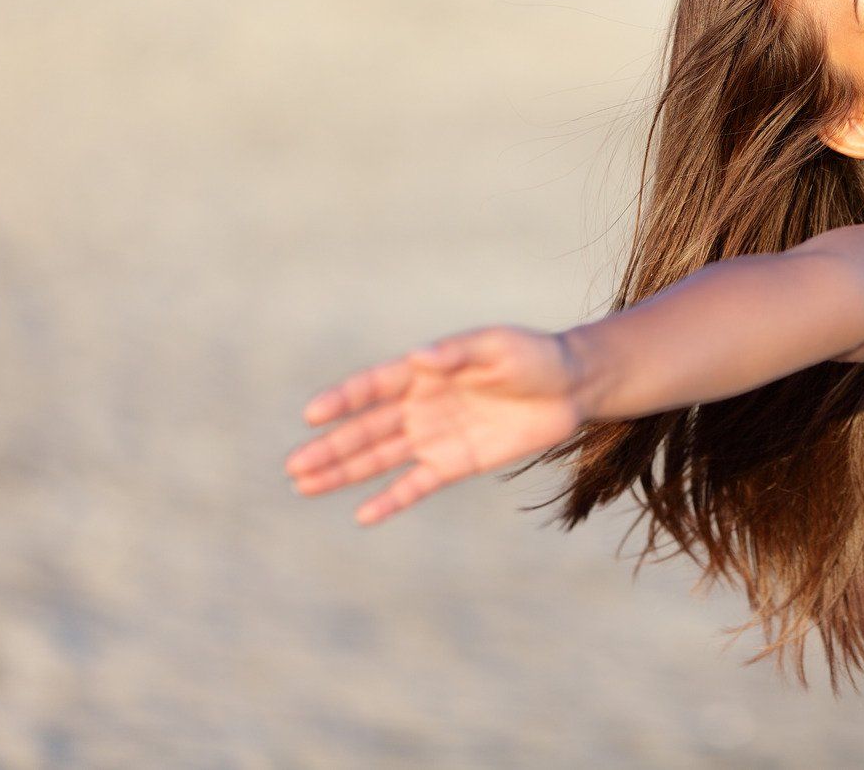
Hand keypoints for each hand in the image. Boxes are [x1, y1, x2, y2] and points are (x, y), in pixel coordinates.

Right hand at [285, 325, 584, 524]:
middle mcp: (421, 405)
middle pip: (366, 429)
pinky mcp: (456, 463)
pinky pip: (416, 484)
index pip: (373, 387)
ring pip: (380, 458)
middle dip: (330, 448)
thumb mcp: (498, 347)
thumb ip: (457, 354)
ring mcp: (435, 436)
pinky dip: (390, 500)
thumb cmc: (533, 356)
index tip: (312, 414)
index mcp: (424, 372)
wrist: (571, 387)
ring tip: (305, 486)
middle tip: (292, 467)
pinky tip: (362, 515)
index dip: (343, 399)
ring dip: (344, 472)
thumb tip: (419, 358)